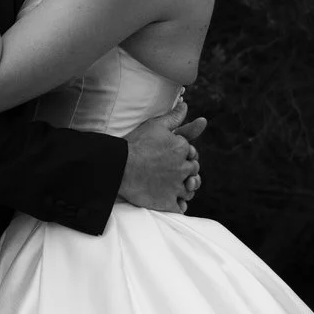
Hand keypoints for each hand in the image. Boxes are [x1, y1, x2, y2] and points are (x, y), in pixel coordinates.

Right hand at [117, 98, 207, 213]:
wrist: (119, 167)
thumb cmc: (136, 144)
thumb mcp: (155, 125)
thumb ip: (173, 117)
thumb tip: (185, 105)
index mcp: (182, 149)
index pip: (192, 154)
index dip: (186, 156)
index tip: (175, 158)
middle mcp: (183, 168)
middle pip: (193, 172)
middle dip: (187, 172)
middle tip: (175, 174)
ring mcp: (176, 187)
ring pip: (190, 191)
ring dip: (186, 190)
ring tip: (176, 188)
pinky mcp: (168, 202)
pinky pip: (180, 207)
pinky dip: (179, 206)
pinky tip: (173, 203)